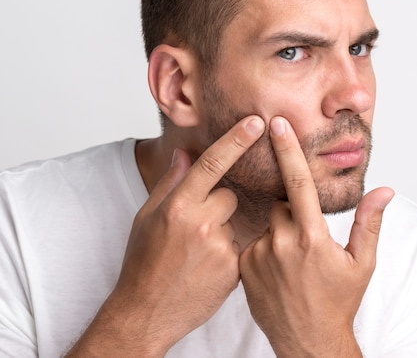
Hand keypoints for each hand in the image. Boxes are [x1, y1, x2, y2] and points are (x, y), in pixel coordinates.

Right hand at [66, 115, 264, 356]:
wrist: (145, 312)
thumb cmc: (142, 263)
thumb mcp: (146, 218)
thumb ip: (170, 183)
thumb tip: (185, 152)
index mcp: (177, 206)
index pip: (212, 163)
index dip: (236, 139)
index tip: (255, 122)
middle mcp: (200, 223)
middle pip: (229, 196)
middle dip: (218, 206)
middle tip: (196, 231)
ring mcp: (219, 247)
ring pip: (234, 223)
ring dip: (222, 232)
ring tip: (197, 255)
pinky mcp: (233, 268)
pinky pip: (240, 246)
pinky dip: (227, 254)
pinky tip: (207, 269)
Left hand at [239, 116, 393, 357]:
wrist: (308, 342)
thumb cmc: (339, 302)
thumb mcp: (362, 264)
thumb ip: (370, 222)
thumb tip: (385, 191)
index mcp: (313, 237)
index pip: (299, 182)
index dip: (288, 150)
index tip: (277, 124)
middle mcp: (283, 243)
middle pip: (283, 204)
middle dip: (294, 211)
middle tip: (307, 241)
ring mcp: (260, 256)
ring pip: (269, 223)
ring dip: (281, 231)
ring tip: (294, 261)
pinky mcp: (244, 267)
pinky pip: (254, 241)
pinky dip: (266, 247)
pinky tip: (278, 270)